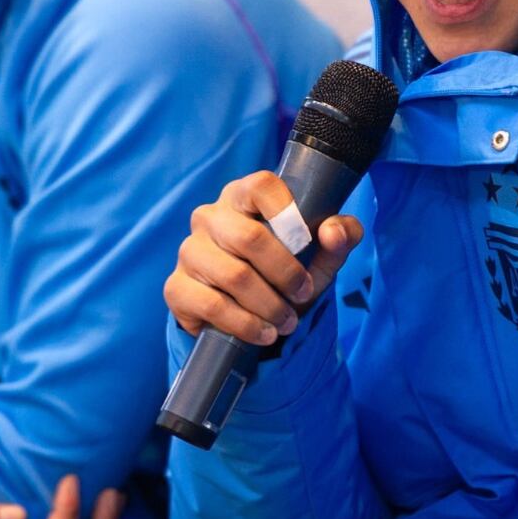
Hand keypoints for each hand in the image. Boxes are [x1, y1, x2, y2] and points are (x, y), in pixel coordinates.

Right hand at [165, 170, 362, 343]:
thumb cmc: (285, 271)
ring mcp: (189, 251)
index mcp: (243, 195)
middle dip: (285, 273)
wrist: (247, 314)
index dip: (287, 212)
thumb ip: (341, 236)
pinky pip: (212, 305)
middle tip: (304, 295)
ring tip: (287, 322)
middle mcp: (210, 217)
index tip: (306, 243)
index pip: (261, 185)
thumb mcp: (321, 254)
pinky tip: (263, 333)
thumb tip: (334, 231)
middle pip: (249, 237)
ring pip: (234, 276)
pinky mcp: (176, 287)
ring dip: (269, 305)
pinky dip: (245, 324)